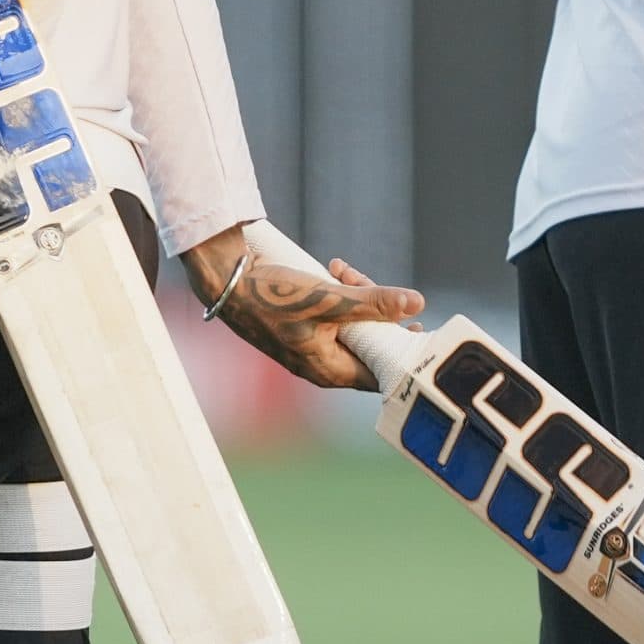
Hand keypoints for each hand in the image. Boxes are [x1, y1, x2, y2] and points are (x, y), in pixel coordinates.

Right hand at [190, 233, 423, 390]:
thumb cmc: (271, 298)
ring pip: (350, 324)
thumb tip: (416, 304)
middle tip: (381, 290)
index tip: (418, 331)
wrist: (226, 281)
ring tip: (345, 270)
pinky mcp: (300, 326)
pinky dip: (337, 293)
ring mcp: (309, 345)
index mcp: (329, 370)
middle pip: (367, 343)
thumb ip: (374, 303)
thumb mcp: (330, 299)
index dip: (401, 353)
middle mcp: (320, 363)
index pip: (380, 373)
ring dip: (355, 295)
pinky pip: (331, 314)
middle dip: (377, 313)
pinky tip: (333, 270)